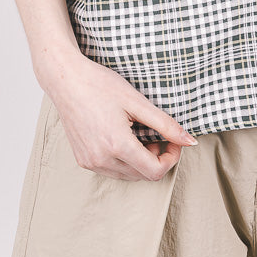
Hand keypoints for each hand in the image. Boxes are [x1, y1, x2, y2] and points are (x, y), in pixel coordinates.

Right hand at [38, 50, 197, 180]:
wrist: (66, 80)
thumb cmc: (100, 85)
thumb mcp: (137, 102)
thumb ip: (166, 124)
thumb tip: (189, 141)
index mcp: (117, 145)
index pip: (155, 171)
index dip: (171, 158)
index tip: (173, 140)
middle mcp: (101, 159)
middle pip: (142, 175)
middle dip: (157, 158)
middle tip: (158, 134)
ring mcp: (90, 162)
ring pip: (127, 176)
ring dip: (141, 162)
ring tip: (141, 134)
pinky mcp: (83, 160)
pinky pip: (112, 171)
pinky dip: (125, 161)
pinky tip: (124, 138)